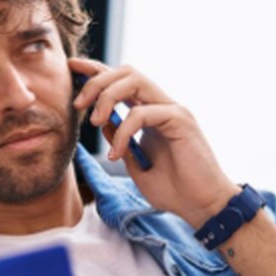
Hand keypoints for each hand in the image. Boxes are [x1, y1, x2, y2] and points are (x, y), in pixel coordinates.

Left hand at [69, 58, 238, 227]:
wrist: (202, 207)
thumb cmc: (174, 190)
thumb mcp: (135, 164)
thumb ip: (121, 141)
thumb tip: (103, 122)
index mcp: (152, 113)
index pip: (122, 81)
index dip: (96, 71)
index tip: (72, 67)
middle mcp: (163, 106)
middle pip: (126, 72)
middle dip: (96, 81)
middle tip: (78, 104)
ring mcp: (173, 110)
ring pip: (134, 80)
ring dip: (106, 96)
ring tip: (94, 123)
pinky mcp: (181, 120)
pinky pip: (141, 113)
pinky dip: (123, 131)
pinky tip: (117, 154)